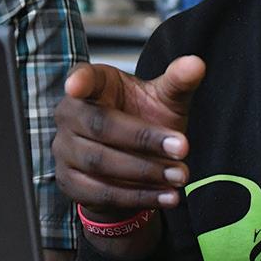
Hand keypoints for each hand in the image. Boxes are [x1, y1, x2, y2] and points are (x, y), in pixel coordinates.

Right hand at [53, 55, 204, 216]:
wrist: (132, 162)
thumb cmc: (144, 118)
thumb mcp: (164, 98)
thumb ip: (178, 81)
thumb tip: (196, 64)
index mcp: (92, 85)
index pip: (82, 78)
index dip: (78, 80)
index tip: (76, 85)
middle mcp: (70, 114)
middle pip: (100, 125)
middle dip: (143, 139)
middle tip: (182, 148)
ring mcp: (65, 149)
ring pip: (100, 163)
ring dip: (144, 172)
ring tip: (179, 175)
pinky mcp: (70, 182)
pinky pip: (102, 193)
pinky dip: (137, 196)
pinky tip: (166, 195)